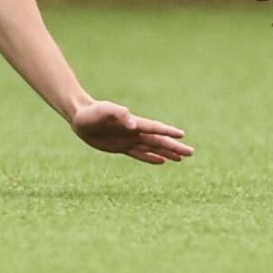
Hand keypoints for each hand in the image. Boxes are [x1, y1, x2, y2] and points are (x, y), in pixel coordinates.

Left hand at [70, 100, 194, 164]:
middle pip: (158, 141)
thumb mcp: (103, 111)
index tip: (182, 135)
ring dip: (167, 153)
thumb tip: (133, 123)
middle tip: (191, 152)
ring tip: (181, 158)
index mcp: (133, 123)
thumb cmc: (92, 112)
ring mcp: (129, 140)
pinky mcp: (122, 147)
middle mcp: (134, 132)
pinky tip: (162, 161)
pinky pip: (140, 154)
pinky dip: (152, 158)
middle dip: (174, 146)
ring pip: (153, 148)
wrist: (81, 117)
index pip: (154, 128)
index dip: (168, 132)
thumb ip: (118, 114)